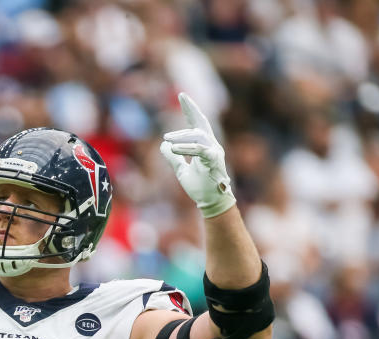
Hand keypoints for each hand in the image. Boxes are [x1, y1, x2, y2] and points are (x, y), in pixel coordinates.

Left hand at [160, 93, 235, 217]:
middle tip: (180, 100)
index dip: (190, 109)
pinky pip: (201, 150)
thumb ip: (173, 157)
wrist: (211, 202)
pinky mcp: (214, 161)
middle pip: (201, 123)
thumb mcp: (181, 170)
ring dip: (181, 137)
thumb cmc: (200, 187)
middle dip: (190, 111)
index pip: (197, 122)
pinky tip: (174, 148)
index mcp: (204, 145)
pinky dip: (187, 148)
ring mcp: (214, 152)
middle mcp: (211, 145)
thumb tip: (163, 145)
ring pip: (199, 136)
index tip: (182, 95)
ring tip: (167, 139)